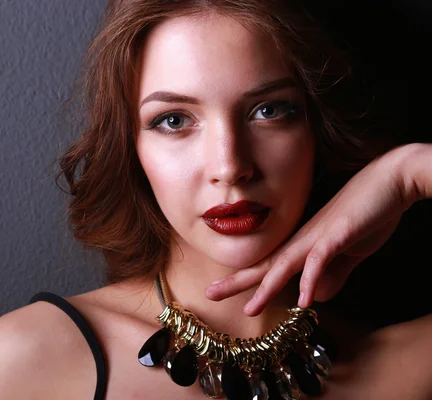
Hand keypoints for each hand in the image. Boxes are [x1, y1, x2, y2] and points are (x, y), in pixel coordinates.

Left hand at [205, 144, 422, 315]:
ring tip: (249, 309)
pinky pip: (321, 259)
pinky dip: (312, 279)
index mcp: (302, 244)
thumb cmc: (367, 214)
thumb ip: (330, 274)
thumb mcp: (346, 253)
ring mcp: (318, 236)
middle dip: (237, 282)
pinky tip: (305, 301)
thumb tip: (313, 297)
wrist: (390, 181)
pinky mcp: (338, 234)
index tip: (221, 290)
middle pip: (265, 265)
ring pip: (285, 265)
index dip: (244, 280)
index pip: (268, 266)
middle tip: (209, 294)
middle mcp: (303, 240)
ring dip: (266, 288)